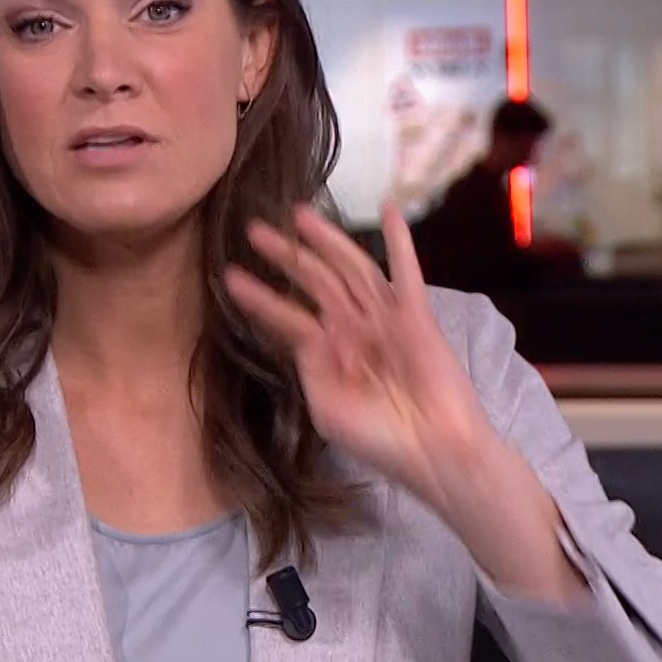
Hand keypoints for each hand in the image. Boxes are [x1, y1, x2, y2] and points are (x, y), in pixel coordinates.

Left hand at [226, 202, 587, 600]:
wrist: (432, 451)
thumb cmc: (379, 439)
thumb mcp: (327, 409)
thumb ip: (310, 370)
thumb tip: (299, 334)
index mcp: (328, 353)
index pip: (286, 316)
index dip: (259, 297)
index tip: (229, 276)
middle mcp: (353, 328)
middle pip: (314, 281)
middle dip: (285, 255)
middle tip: (253, 229)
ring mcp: (384, 318)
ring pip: (350, 269)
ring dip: (327, 240)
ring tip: (298, 214)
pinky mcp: (415, 315)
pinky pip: (405, 272)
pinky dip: (399, 241)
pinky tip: (388, 210)